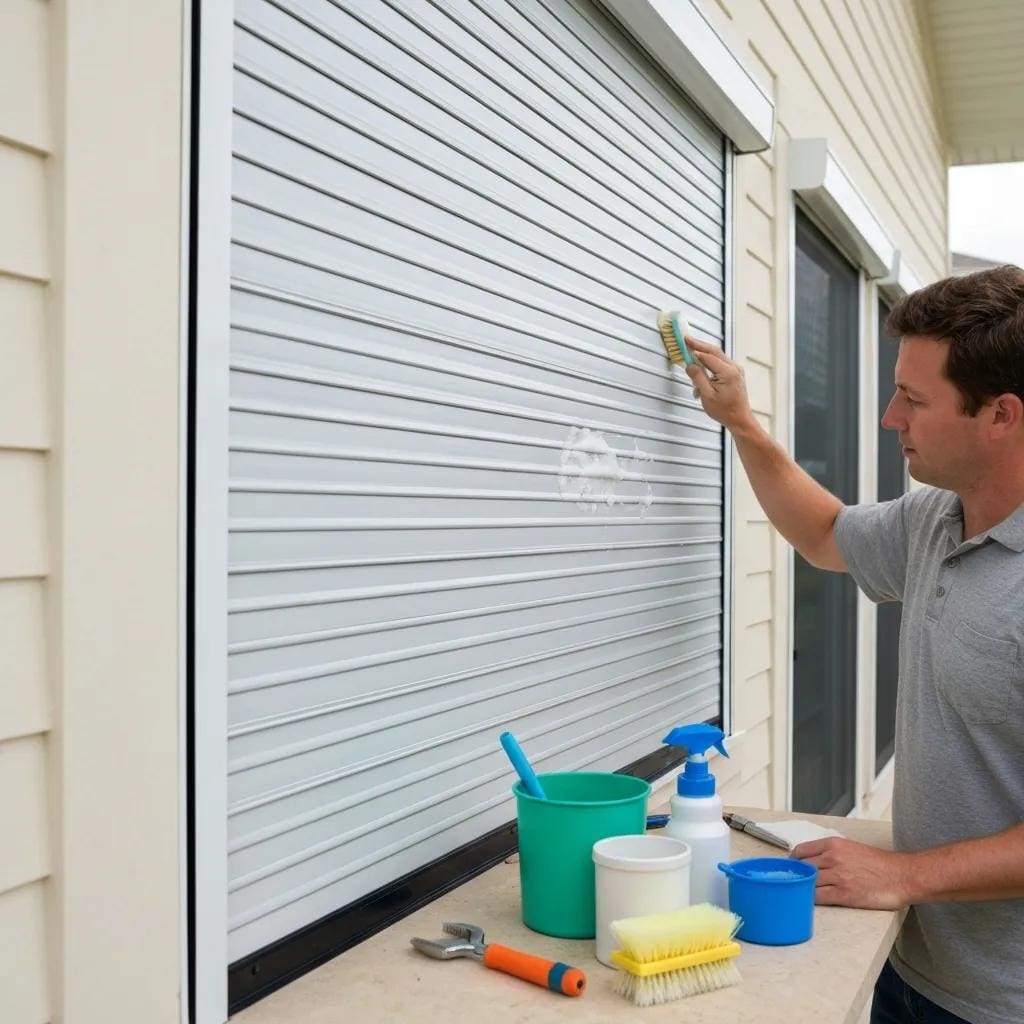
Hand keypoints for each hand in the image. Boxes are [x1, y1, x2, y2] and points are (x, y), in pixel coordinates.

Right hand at [682, 337, 756, 433]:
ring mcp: (736, 370)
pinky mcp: (735, 374)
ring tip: (691, 351)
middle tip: (687, 340)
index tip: (685, 343)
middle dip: (699, 345)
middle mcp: (734, 368)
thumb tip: (690, 365)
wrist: (740, 419)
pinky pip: (720, 363)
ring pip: (717, 356)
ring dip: (704, 354)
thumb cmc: (725, 411)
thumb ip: (698, 377)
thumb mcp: (707, 395)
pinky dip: (710, 362)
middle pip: (714, 351)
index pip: (708, 356)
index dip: (695, 349)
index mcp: (728, 372)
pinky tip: (701, 365)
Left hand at [790, 838, 911, 909]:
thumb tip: (814, 860)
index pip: (801, 851)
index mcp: (834, 844)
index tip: (792, 869)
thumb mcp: (852, 849)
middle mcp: (832, 857)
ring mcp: (838, 876)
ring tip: (803, 894)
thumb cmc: (880, 864)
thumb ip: (832, 853)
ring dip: (804, 890)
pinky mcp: (844, 894)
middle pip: (802, 868)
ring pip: (808, 883)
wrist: (902, 876)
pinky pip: (818, 898)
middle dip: (797, 877)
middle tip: (796, 884)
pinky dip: (812, 900)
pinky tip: (812, 902)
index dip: (794, 862)